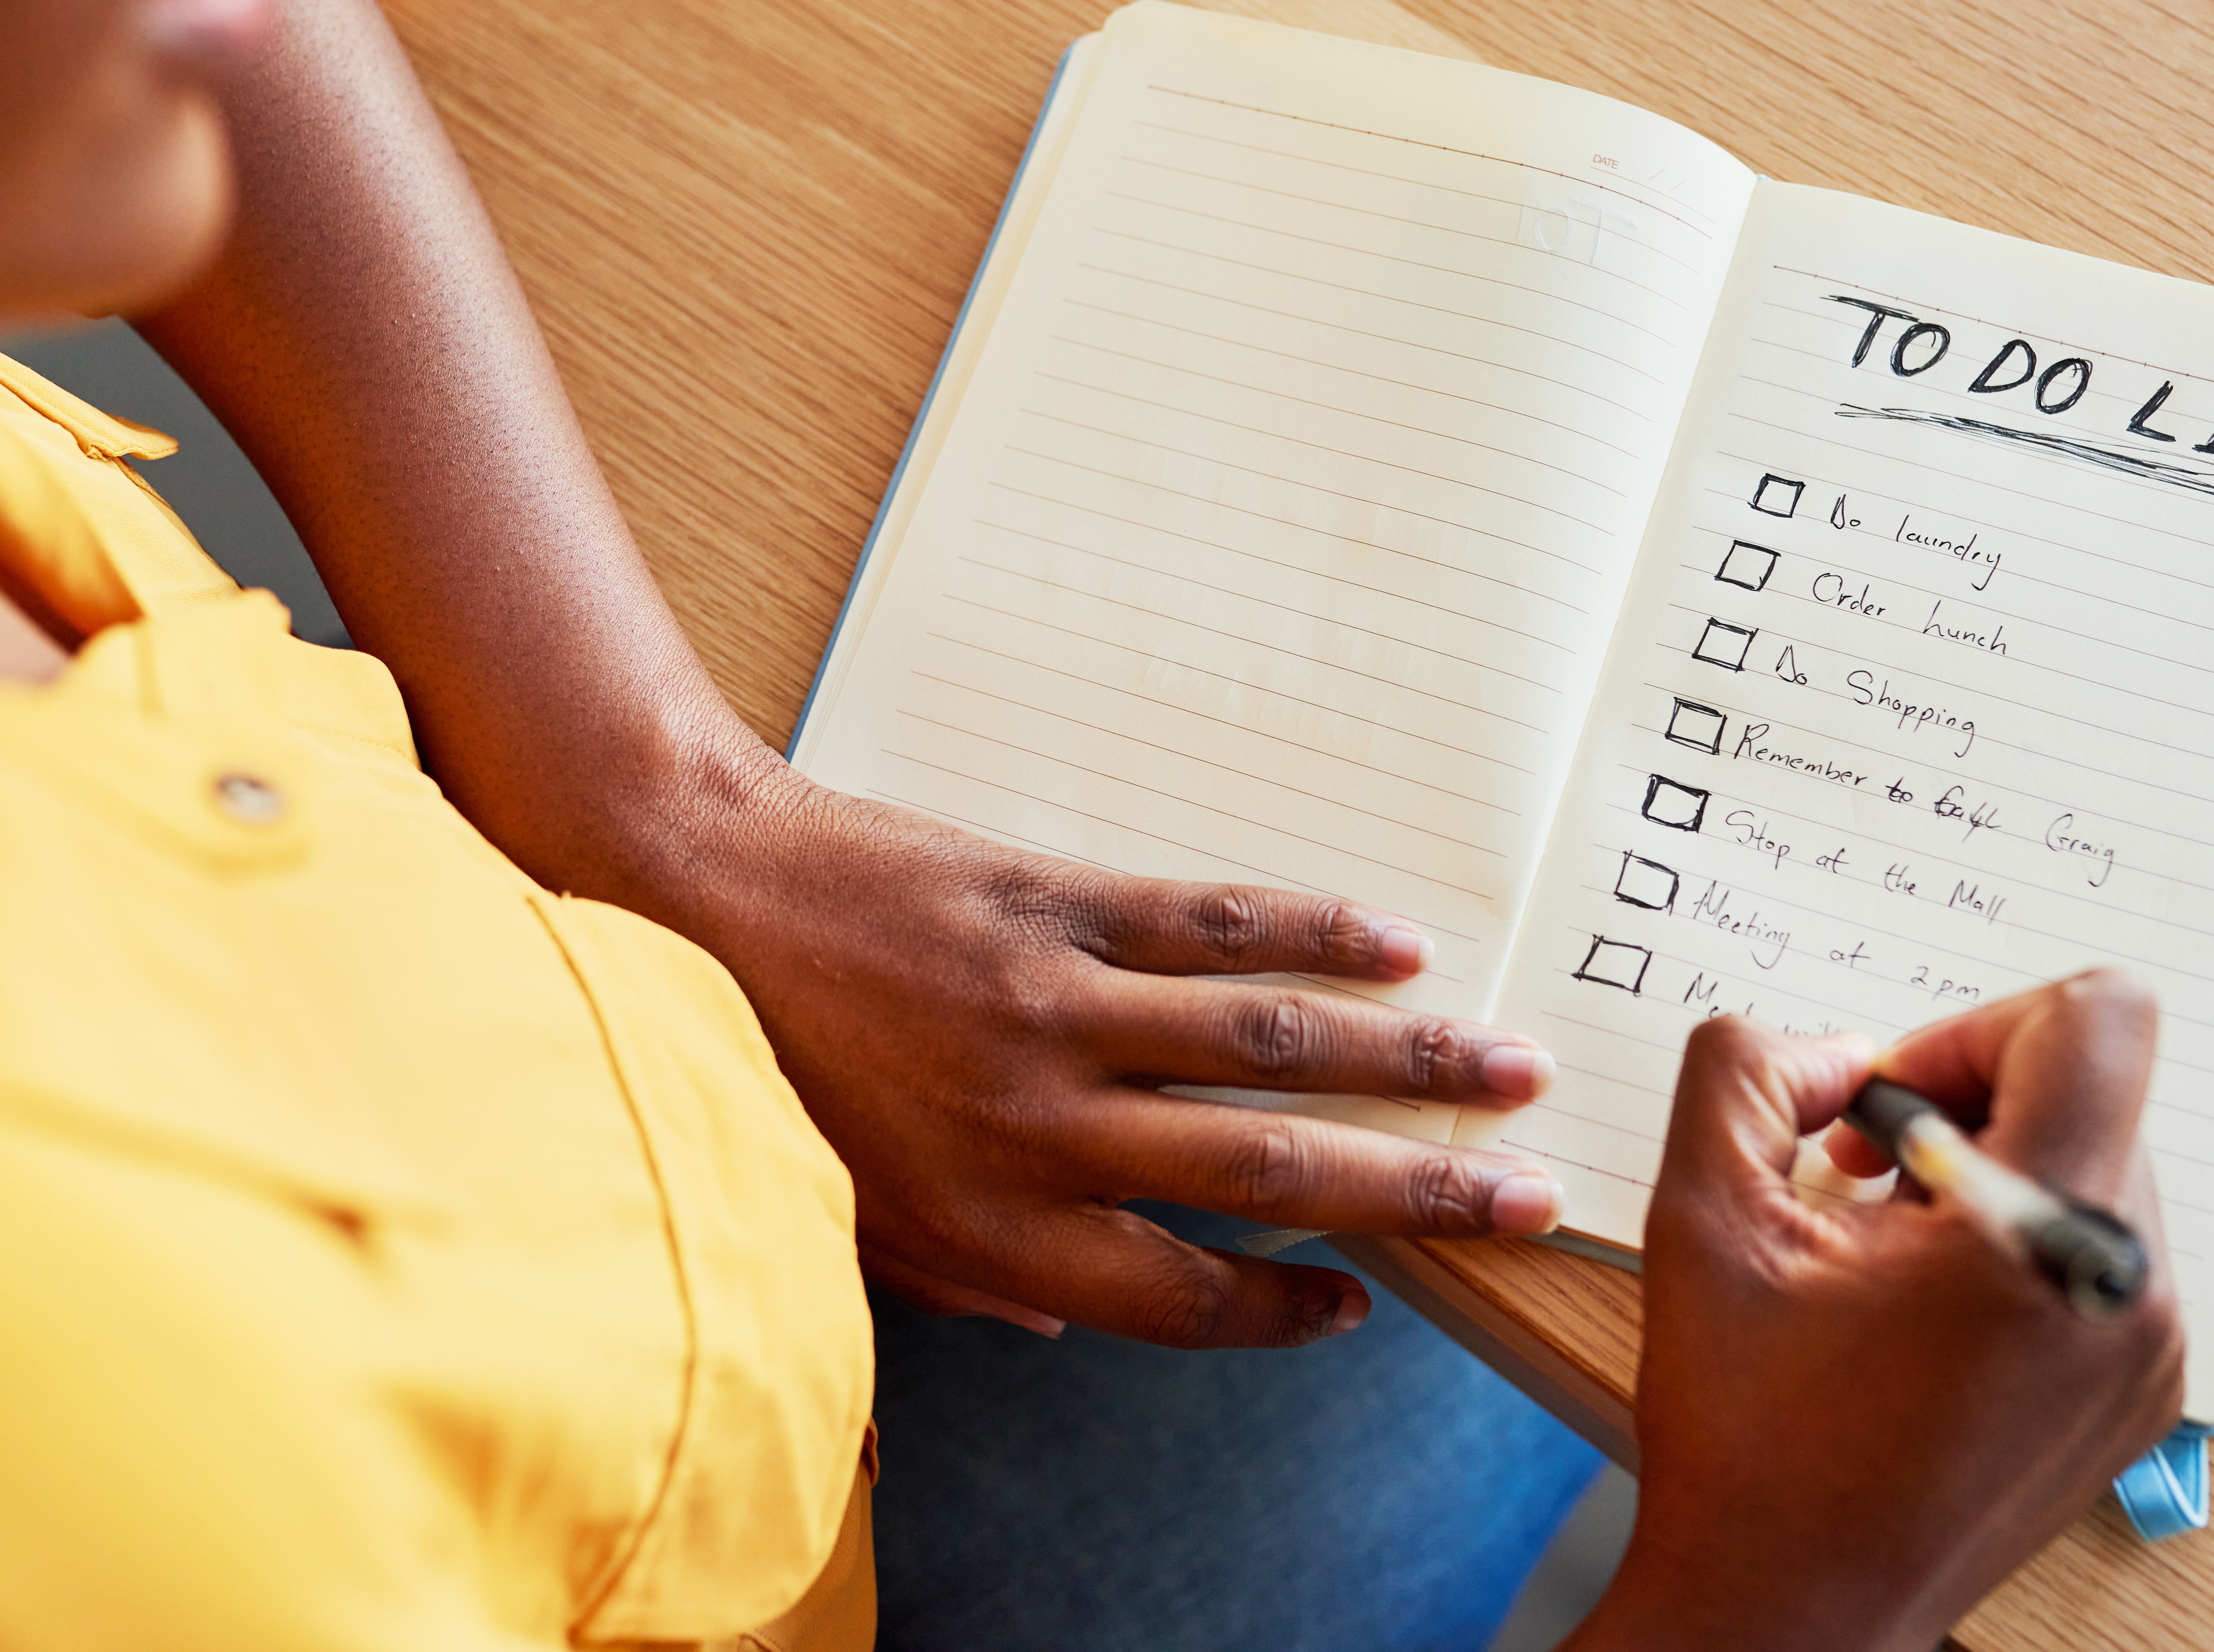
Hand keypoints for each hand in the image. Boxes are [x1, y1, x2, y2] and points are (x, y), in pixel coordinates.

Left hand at [672, 759, 1565, 1347]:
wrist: (681, 893)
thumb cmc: (758, 1065)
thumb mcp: (845, 1216)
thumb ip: (968, 1277)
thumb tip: (1079, 1320)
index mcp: (991, 1222)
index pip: (1184, 1294)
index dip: (1287, 1309)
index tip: (1369, 1303)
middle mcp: (1040, 1126)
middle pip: (1275, 1173)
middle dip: (1421, 1190)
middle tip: (1532, 1195)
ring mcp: (1056, 1005)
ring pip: (1271, 1043)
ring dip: (1409, 1059)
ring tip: (1511, 1066)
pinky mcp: (1051, 900)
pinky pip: (1211, 922)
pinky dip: (1315, 931)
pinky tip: (1400, 945)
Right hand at [1572, 973, 2185, 1651]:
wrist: (1788, 1610)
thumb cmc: (1750, 1439)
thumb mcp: (1705, 1215)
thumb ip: (1746, 1071)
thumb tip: (1832, 1051)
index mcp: (2050, 1238)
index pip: (2103, 1018)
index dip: (1979, 1025)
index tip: (1896, 1104)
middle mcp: (2133, 1290)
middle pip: (2093, 1092)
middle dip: (1967, 1106)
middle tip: (1859, 1179)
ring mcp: (2151, 1352)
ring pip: (2095, 1170)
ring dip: (1989, 1178)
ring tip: (1886, 1253)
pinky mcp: (2141, 1395)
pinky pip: (2103, 1257)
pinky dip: (2017, 1251)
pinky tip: (1924, 1313)